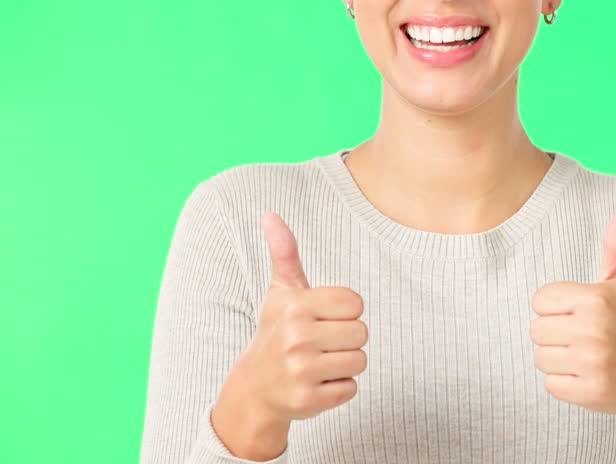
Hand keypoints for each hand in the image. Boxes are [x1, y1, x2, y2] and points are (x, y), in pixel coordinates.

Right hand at [218, 212, 368, 424]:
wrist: (254, 388)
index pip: (355, 303)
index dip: (345, 312)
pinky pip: (351, 388)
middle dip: (347, 339)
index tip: (323, 318)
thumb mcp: (280, 292)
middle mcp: (296, 337)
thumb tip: (270, 215)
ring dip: (345, 364)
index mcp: (295, 306)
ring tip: (319, 363)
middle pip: (362, 332)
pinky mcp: (309, 401)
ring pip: (360, 361)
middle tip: (322, 344)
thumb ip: (284, 254)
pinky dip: (339, 388)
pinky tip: (316, 383)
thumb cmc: (275, 332)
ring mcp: (301, 371)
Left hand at [529, 205, 615, 419]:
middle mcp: (594, 329)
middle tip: (585, 338)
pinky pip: (550, 383)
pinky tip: (588, 377)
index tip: (581, 313)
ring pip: (540, 357)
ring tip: (586, 356)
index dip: (556, 307)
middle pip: (536, 329)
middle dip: (555, 334)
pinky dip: (564, 383)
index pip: (539, 299)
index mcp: (595, 298)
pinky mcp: (589, 392)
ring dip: (558, 359)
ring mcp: (593, 363)